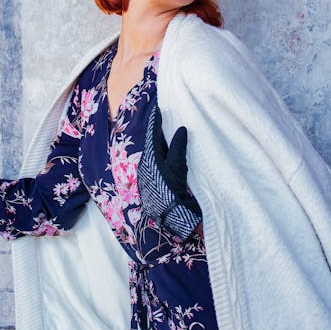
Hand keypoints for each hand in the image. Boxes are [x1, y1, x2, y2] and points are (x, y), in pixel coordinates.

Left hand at [138, 104, 201, 239]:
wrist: (170, 220)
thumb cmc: (172, 193)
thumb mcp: (177, 167)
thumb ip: (178, 148)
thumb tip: (181, 129)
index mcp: (151, 159)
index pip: (153, 135)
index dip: (156, 122)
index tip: (159, 109)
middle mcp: (148, 165)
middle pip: (154, 143)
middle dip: (158, 131)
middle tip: (163, 117)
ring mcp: (152, 175)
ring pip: (157, 153)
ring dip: (162, 143)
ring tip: (168, 131)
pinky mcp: (157, 183)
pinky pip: (160, 162)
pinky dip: (165, 154)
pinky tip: (170, 153)